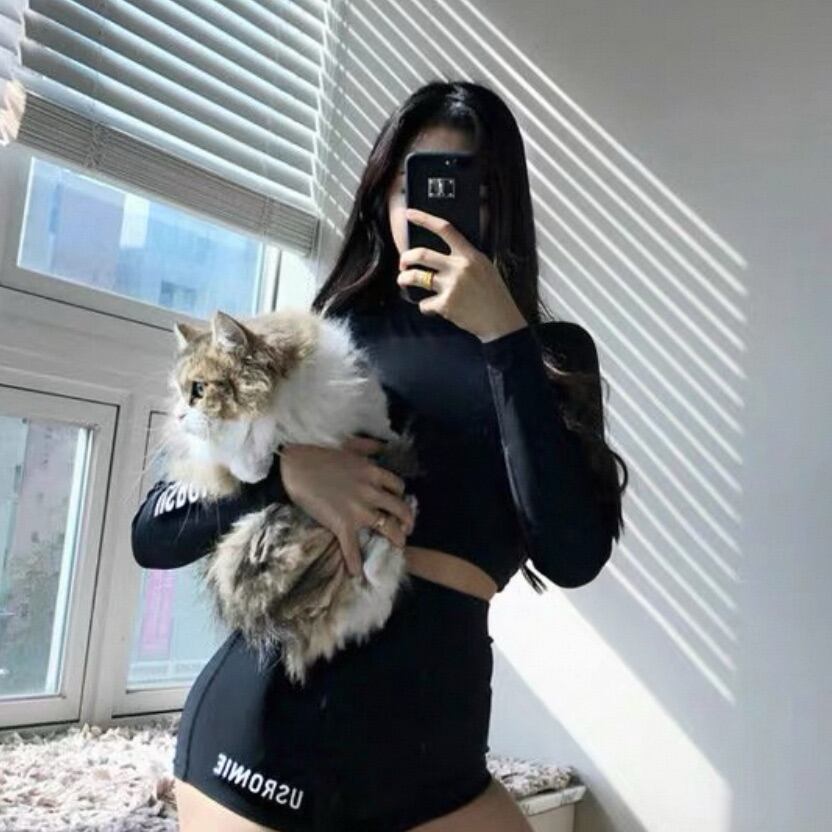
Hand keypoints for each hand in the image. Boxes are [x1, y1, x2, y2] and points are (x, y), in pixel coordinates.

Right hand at [278, 436, 416, 576]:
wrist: (295, 466)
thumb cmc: (319, 453)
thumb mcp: (350, 445)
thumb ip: (369, 446)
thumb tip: (382, 446)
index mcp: (373, 473)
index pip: (398, 487)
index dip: (401, 496)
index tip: (398, 502)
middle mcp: (372, 492)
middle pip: (401, 509)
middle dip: (408, 520)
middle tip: (407, 527)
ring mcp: (358, 510)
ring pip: (387, 528)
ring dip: (397, 539)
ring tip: (399, 546)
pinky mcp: (342, 524)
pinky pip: (352, 547)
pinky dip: (355, 561)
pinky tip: (357, 572)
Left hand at [397, 207, 528, 341]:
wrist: (500, 321)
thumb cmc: (494, 295)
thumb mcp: (485, 268)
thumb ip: (466, 258)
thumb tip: (444, 254)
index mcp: (470, 255)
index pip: (445, 229)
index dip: (424, 219)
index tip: (409, 213)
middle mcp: (459, 267)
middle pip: (421, 254)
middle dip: (406, 257)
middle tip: (403, 262)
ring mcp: (451, 286)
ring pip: (416, 277)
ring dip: (404, 279)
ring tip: (403, 280)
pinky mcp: (445, 305)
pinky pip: (424, 303)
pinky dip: (424, 306)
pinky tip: (431, 308)